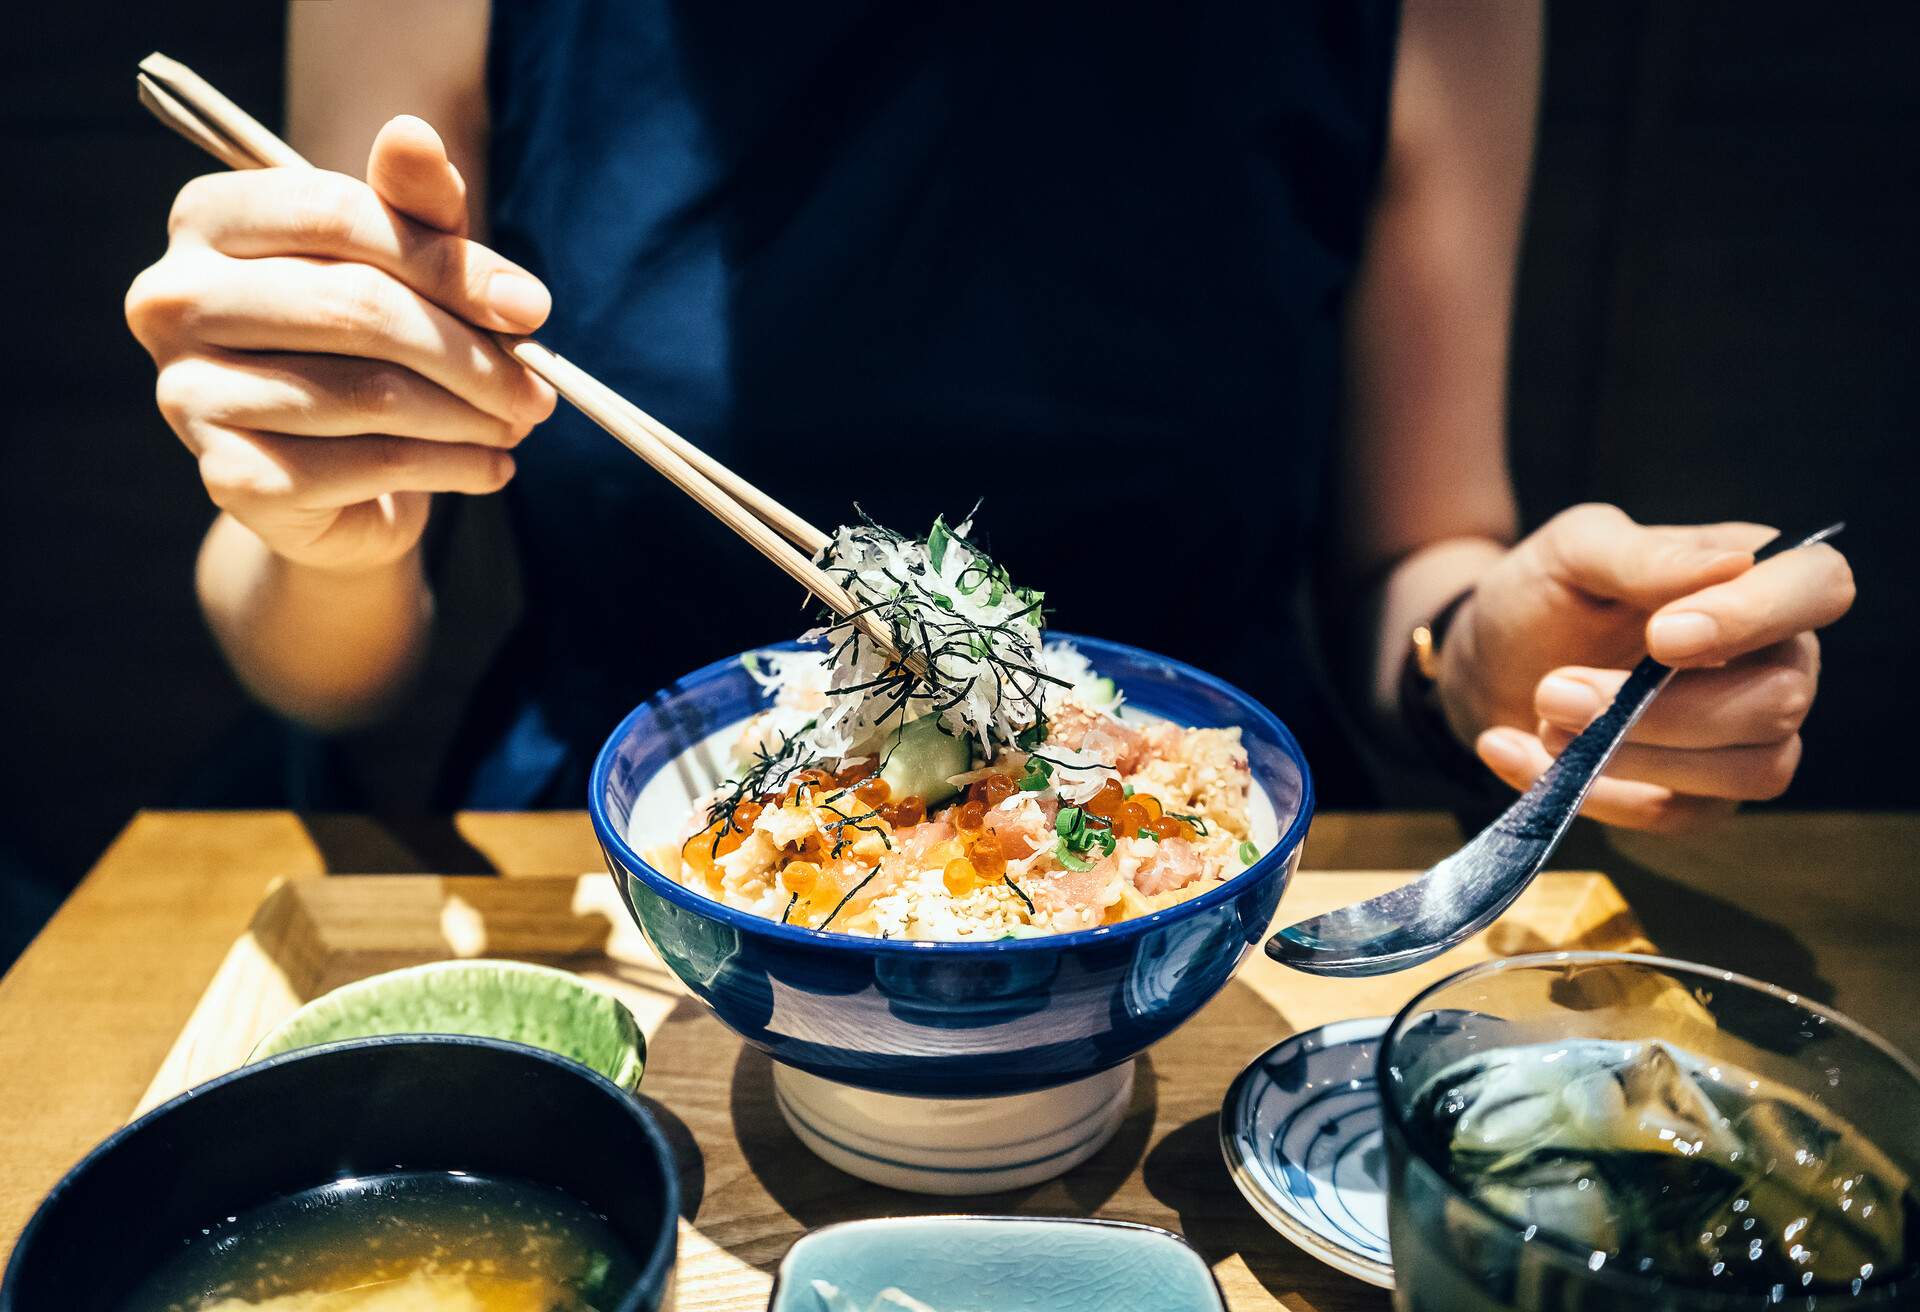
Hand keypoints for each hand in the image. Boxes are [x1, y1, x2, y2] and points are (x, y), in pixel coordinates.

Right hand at [125, 116, 555, 574]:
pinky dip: (450, 467)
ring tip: (519, 421)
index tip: (531, 308)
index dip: (447, 262)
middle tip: (540, 387)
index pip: (335, 214)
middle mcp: (174, 299)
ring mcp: (188, 392)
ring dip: (471, 414)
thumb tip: (415, 134)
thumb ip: (412, 204)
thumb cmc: (366, 345)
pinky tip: (490, 465)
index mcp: (208, 219)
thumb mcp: (403, 263)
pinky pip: (367, 463)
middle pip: (357, 308)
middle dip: (472, 352)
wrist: (329, 481)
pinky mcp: (229, 477)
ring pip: (371, 394)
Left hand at [1436, 504, 1854, 829]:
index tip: (1662, 637)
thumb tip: (1735, 564)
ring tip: (1544, 720)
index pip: (1819, 586)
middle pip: (1780, 701)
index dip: (1756, 616)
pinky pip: (1675, 816)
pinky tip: (1515, 751)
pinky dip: (1591, 793)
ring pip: (1751, 771)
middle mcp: (1774, 661)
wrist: (1488, 656)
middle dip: (1663, 708)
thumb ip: (1646, 557)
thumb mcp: (1575, 550)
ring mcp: (1744, 737)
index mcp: (1759, 580)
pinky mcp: (1698, 798)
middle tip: (1556, 690)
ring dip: (1637, 756)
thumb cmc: (1547, 591)